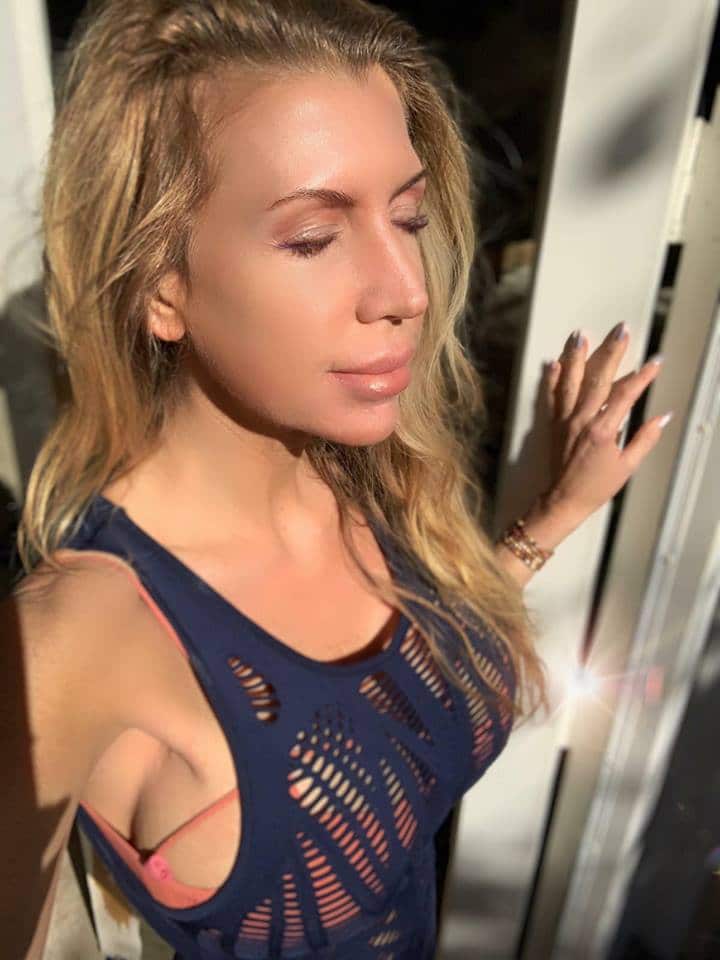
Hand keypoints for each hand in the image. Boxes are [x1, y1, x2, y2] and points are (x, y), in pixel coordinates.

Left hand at [541, 322, 671, 520]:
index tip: (655, 361)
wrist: (563, 499)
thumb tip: (662, 417)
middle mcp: (582, 420)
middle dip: (612, 351)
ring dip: (577, 356)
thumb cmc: (597, 486)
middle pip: (598, 378)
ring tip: (581, 334)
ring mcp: (565, 420)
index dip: (642, 376)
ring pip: (571, 381)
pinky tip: (555, 361)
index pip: (626, 395)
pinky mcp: (553, 424)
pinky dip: (553, 378)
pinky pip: (552, 396)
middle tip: (621, 330)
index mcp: (603, 430)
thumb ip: (644, 439)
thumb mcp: (627, 466)